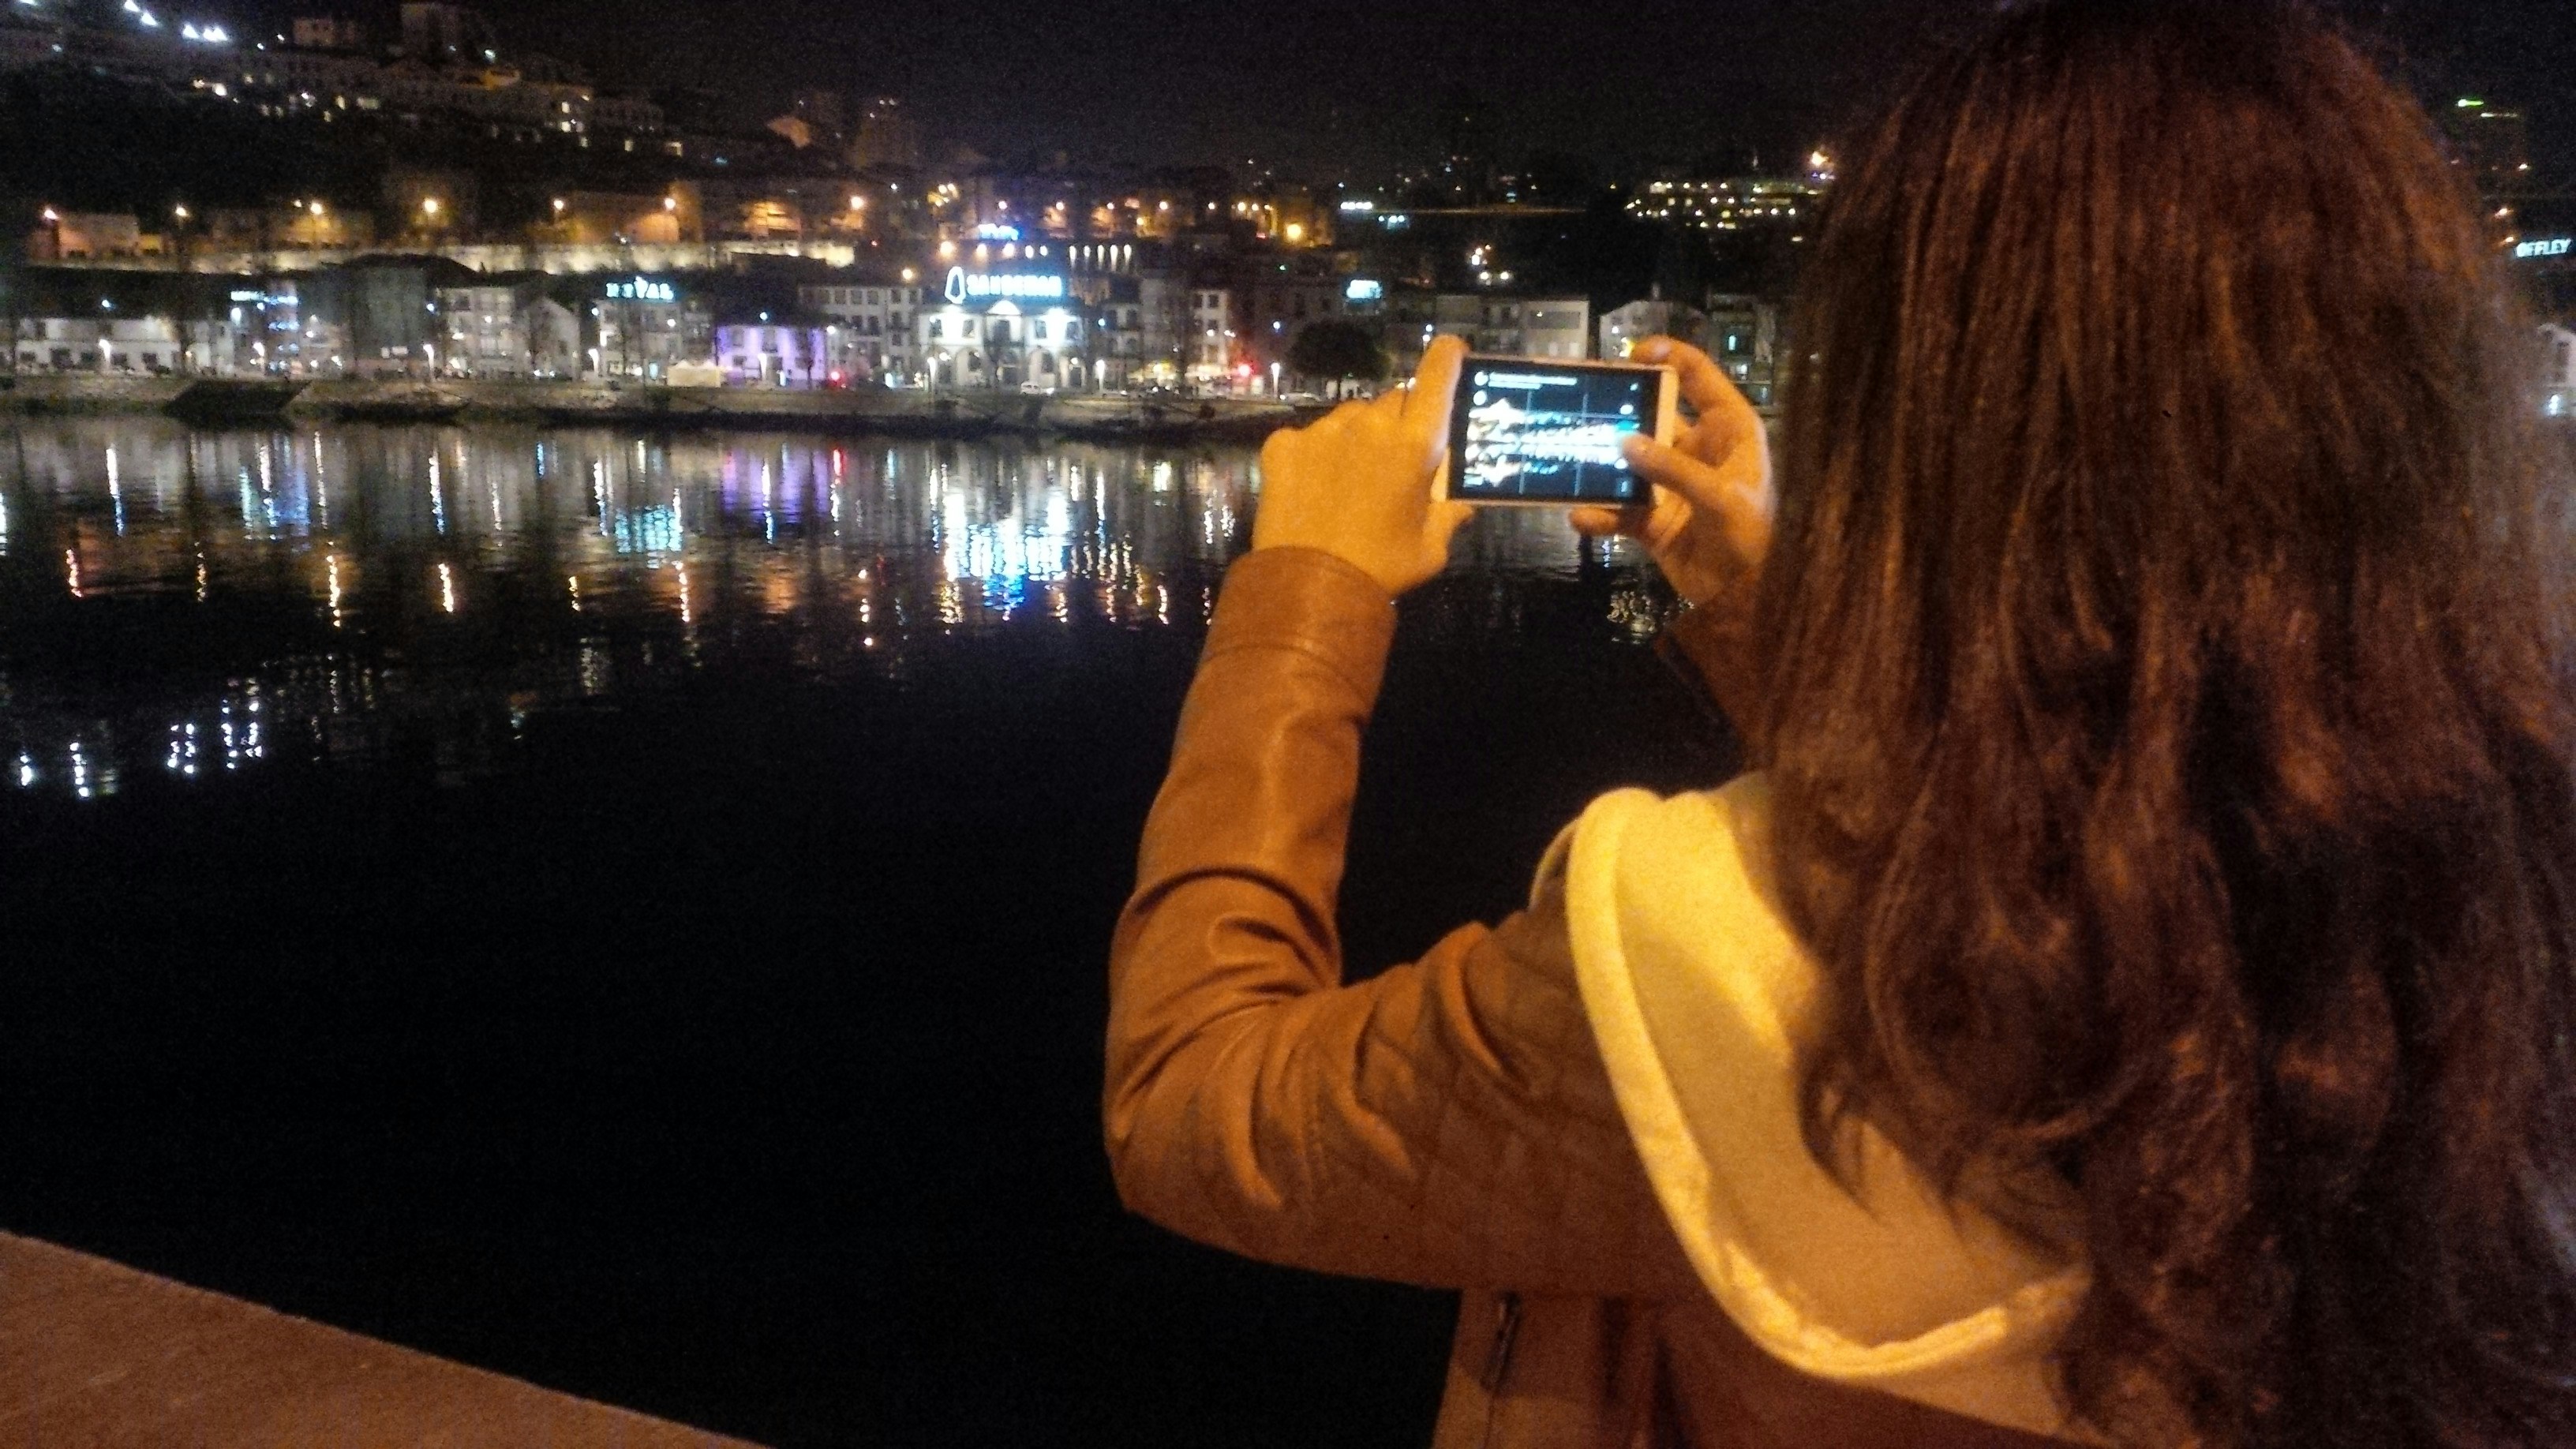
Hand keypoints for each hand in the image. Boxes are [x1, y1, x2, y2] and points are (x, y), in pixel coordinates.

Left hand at [1251, 336, 1472, 596]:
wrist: (1309, 587)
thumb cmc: (1381, 568)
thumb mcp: (1430, 549)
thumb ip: (1449, 517)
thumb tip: (1461, 506)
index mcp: (1416, 445)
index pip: (1437, 378)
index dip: (1446, 358)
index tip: (1451, 348)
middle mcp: (1371, 426)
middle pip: (1394, 401)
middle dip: (1400, 422)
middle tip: (1393, 462)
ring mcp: (1323, 431)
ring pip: (1351, 417)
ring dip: (1357, 437)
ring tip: (1350, 481)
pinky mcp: (1284, 444)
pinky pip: (1308, 436)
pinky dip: (1315, 454)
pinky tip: (1314, 488)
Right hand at [1570, 337, 1772, 611]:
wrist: (1747, 597)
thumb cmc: (1752, 535)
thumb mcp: (1720, 496)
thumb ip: (1673, 469)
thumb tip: (1624, 443)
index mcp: (1727, 429)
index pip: (1699, 378)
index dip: (1669, 357)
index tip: (1632, 353)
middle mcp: (1697, 449)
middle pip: (1652, 415)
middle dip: (1620, 410)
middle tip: (1585, 402)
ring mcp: (1672, 484)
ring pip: (1629, 462)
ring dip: (1602, 463)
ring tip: (1572, 458)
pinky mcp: (1653, 519)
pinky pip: (1619, 508)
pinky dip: (1599, 513)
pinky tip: (1581, 516)